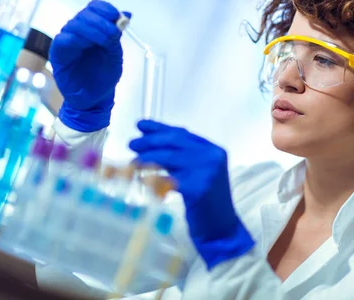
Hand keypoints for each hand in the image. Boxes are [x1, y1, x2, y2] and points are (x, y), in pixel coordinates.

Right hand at [50, 0, 130, 131]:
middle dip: (101, 21)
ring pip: (75, 24)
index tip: (116, 17)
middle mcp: (78, 30)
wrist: (94, 97)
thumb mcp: (115, 54)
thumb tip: (127, 14)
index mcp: (93, 28)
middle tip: (113, 33)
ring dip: (92, 30)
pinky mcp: (58, 53)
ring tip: (105, 41)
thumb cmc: (103, 75)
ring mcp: (67, 40)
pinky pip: (63, 39)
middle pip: (85, 14)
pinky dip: (76, 39)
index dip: (105, 9)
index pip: (95, 8)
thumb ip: (117, 35)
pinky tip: (87, 45)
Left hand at [129, 120, 254, 268]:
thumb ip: (182, 158)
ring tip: (133, 161)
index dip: (160, 128)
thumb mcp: (198, 174)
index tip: (140, 125)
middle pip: (175, 142)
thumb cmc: (207, 202)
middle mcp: (212, 156)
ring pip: (169, 158)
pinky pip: (168, 179)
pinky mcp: (198, 188)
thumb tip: (150, 144)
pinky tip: (140, 179)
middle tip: (132, 143)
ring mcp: (206, 171)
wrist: (222, 229)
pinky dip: (152, 179)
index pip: (182, 133)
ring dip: (147, 158)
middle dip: (150, 141)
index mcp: (213, 150)